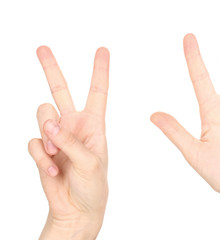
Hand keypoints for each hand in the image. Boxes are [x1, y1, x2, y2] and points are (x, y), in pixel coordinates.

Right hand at [28, 47, 108, 239]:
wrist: (78, 208)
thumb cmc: (93, 185)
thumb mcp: (90, 162)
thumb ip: (70, 142)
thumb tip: (50, 123)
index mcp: (93, 124)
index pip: (98, 92)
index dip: (100, 70)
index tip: (102, 50)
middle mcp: (73, 125)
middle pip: (60, 91)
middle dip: (51, 69)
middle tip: (41, 48)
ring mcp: (56, 136)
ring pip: (42, 115)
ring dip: (46, 134)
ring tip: (55, 154)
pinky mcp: (42, 149)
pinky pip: (32, 141)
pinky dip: (40, 156)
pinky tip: (51, 169)